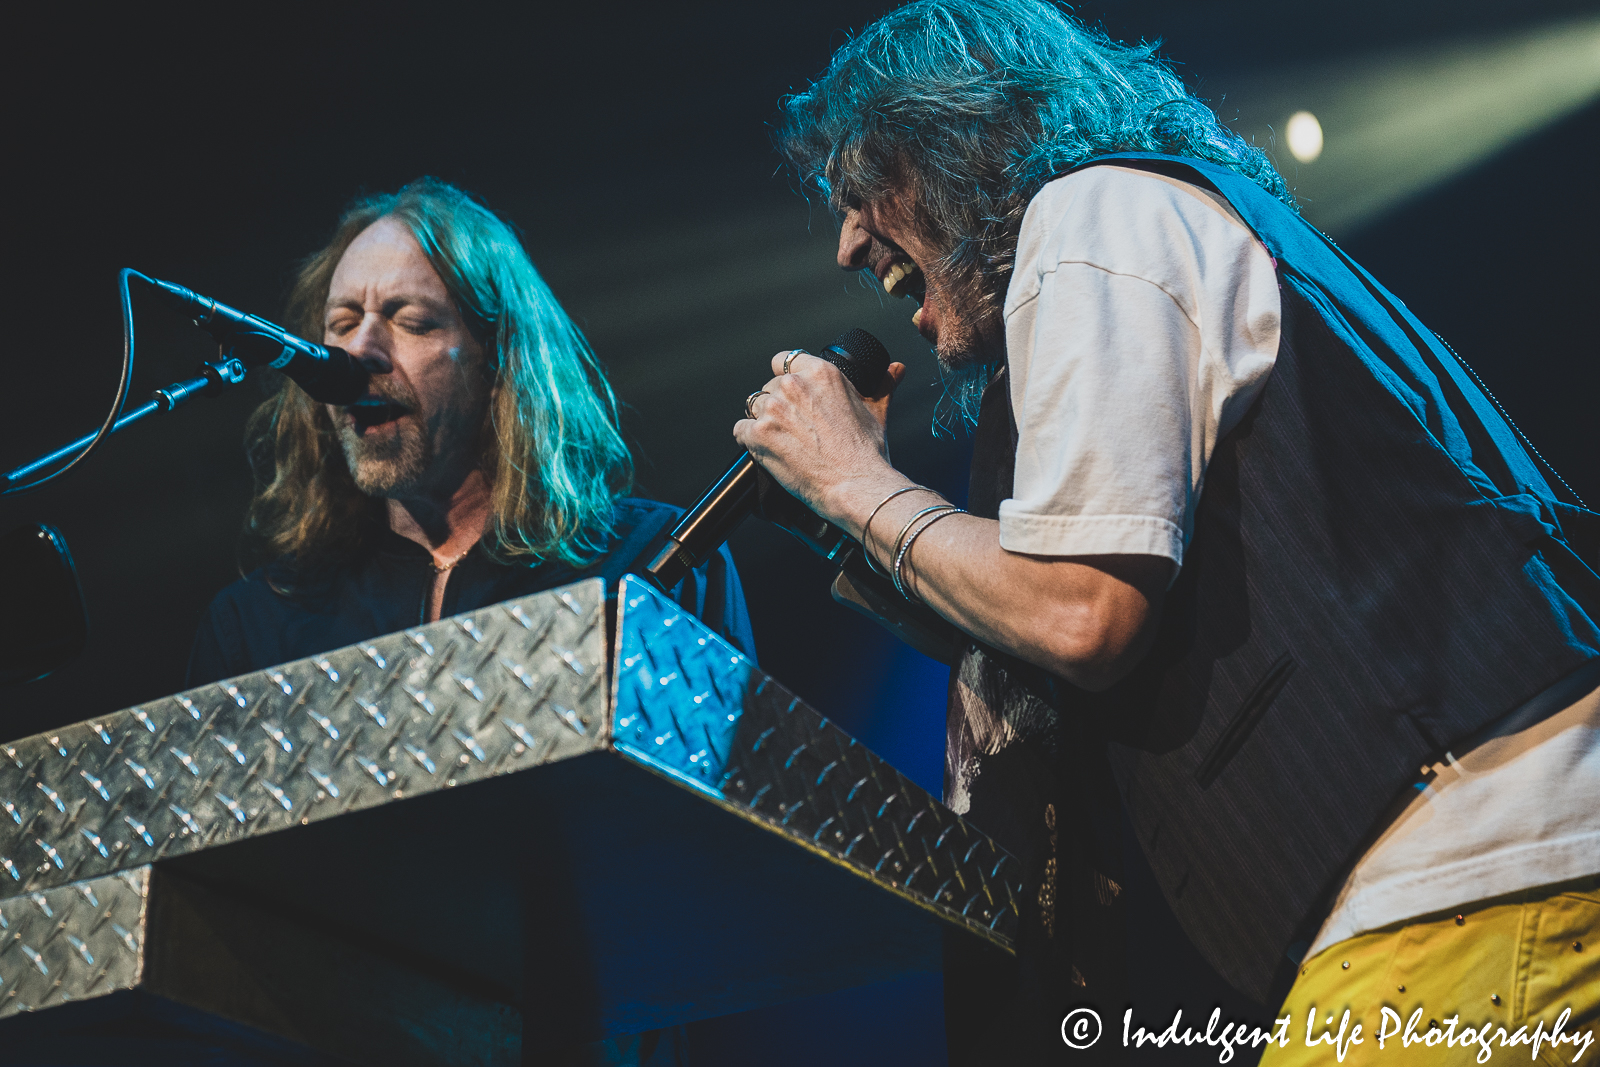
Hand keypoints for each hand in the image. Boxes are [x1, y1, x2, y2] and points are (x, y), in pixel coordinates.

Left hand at [733, 350, 908, 528]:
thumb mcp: (877, 411)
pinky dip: (749, 441)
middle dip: (778, 405)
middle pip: (769, 386)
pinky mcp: (758, 435)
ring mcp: (773, 410)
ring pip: (753, 407)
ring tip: (783, 441)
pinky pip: (740, 430)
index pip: (786, 360)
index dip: (787, 377)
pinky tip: (768, 452)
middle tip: (795, 428)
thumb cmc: (867, 452)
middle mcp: (794, 385)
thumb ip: (881, 385)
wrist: (857, 486)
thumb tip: (895, 370)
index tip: (792, 395)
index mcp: (821, 373)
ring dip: (763, 422)